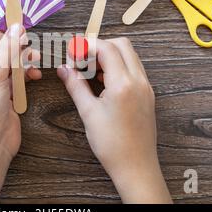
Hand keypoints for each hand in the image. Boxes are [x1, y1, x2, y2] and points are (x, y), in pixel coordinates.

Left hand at [0, 25, 40, 203]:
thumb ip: (8, 48)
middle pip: (0, 49)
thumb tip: (18, 26)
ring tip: (36, 61)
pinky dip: (26, 74)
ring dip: (24, 60)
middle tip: (31, 47)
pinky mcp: (5, 94)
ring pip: (11, 63)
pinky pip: (17, 77)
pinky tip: (35, 75)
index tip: (21, 32)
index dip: (2, 33)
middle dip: (16, 47)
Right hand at [57, 37, 170, 203]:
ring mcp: (146, 87)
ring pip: (129, 55)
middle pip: (122, 45)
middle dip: (99, 46)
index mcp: (123, 84)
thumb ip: (75, 86)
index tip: (72, 54)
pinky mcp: (147, 94)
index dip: (86, 46)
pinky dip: (118, 66)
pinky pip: (134, 69)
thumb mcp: (88, 113)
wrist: (136, 167)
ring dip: (109, 56)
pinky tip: (103, 82)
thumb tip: (63, 69)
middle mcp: (139, 81)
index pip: (106, 48)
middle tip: (81, 61)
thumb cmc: (112, 144)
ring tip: (90, 73)